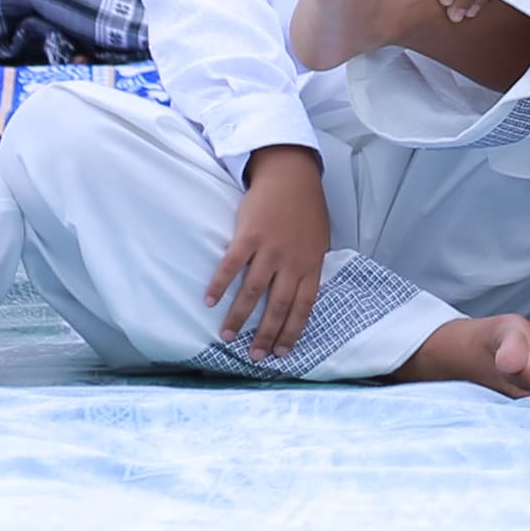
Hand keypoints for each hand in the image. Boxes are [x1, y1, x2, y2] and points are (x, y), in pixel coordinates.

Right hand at [210, 145, 330, 360]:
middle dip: (265, 335)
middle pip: (277, 307)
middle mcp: (292, 261)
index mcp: (311, 264)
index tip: (281, 353)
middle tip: (254, 356)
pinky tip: (209, 301)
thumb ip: (311, 267)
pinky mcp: (248, 236)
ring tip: (227, 336)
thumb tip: (305, 295)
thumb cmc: (306, 208)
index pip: (303, 307)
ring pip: (252, 292)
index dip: (292, 332)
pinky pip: (231, 266)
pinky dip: (220, 285)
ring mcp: (270, 249)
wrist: (291, 174)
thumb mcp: (319, 239)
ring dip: (238, 317)